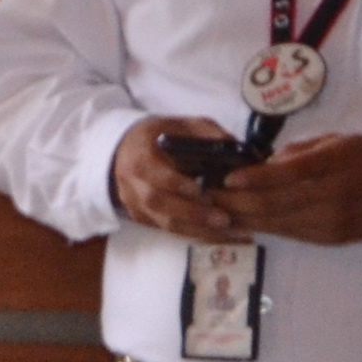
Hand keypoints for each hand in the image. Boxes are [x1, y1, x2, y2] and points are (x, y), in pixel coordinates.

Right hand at [110, 119, 247, 239]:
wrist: (125, 151)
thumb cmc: (159, 136)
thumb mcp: (182, 125)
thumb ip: (207, 133)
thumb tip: (236, 147)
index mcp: (139, 156)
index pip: (153, 173)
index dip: (176, 184)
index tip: (202, 190)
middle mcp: (131, 184)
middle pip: (158, 203)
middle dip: (191, 213)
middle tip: (224, 219)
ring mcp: (134, 204)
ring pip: (163, 223)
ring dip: (196, 229)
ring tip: (228, 232)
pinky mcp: (142, 217)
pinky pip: (168, 230)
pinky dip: (194, 234)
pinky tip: (220, 236)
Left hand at [218, 132, 361, 246]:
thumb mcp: (340, 141)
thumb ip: (299, 152)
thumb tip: (259, 163)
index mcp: (335, 164)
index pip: (285, 174)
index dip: (251, 179)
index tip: (225, 178)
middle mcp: (331, 195)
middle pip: (270, 204)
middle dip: (232, 202)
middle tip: (204, 196)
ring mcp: (330, 221)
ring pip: (273, 223)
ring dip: (238, 219)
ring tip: (211, 210)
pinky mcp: (329, 239)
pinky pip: (286, 234)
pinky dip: (259, 228)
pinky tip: (238, 222)